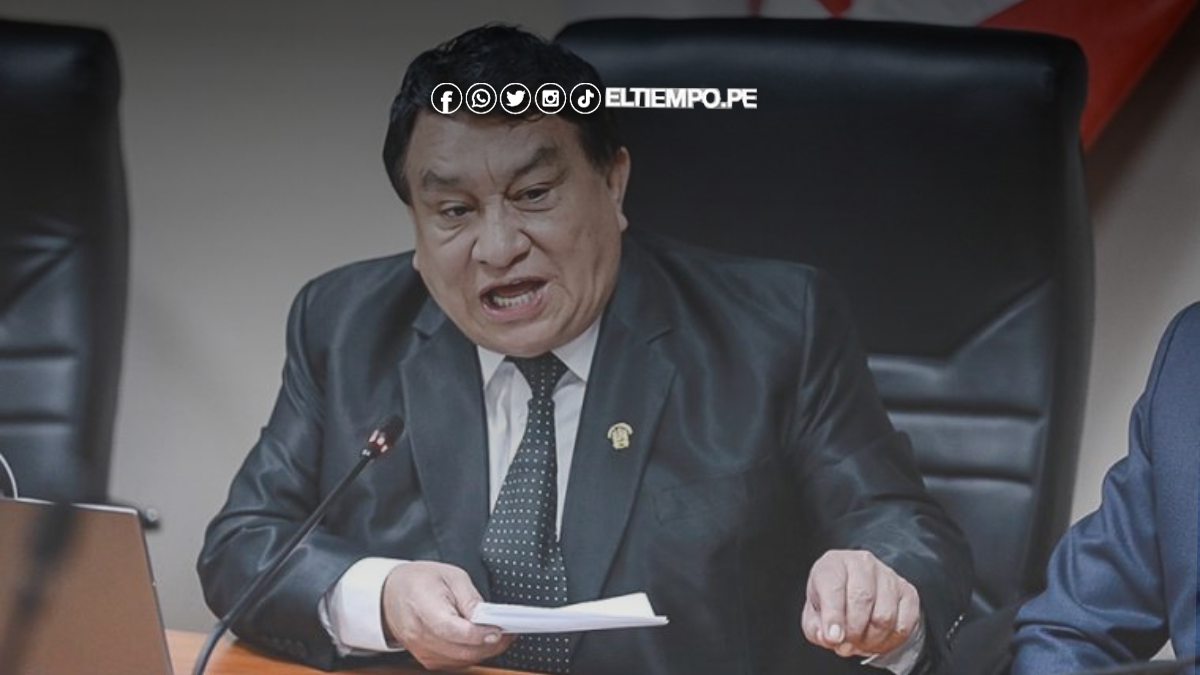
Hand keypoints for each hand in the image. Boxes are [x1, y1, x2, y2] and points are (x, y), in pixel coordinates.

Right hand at [381, 561, 513, 669]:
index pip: (452, 630)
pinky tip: (481, 643)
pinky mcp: (426, 659)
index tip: (499, 630)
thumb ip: (470, 598)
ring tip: (499, 636)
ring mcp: (422, 650)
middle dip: (489, 645)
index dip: (478, 633)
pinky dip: (471, 655)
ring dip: (483, 652)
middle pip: (460, 650)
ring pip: (461, 660)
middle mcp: (420, 635)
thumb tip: (488, 617)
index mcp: (424, 608)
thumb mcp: (450, 576)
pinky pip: (455, 663)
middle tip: (508, 633)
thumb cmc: (419, 581)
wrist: (389, 595)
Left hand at [801, 550, 920, 658]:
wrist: (854, 589)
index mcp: (834, 565)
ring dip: (871, 640)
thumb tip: (830, 637)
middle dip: (853, 632)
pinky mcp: (908, 592)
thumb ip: (815, 628)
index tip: (833, 638)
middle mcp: (862, 563)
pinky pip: (903, 625)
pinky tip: (877, 641)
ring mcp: (888, 576)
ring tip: (859, 643)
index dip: (833, 617)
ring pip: (885, 616)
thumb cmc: (831, 601)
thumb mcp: (813, 613)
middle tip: (846, 646)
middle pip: (862, 600)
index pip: (834, 588)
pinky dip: (889, 642)